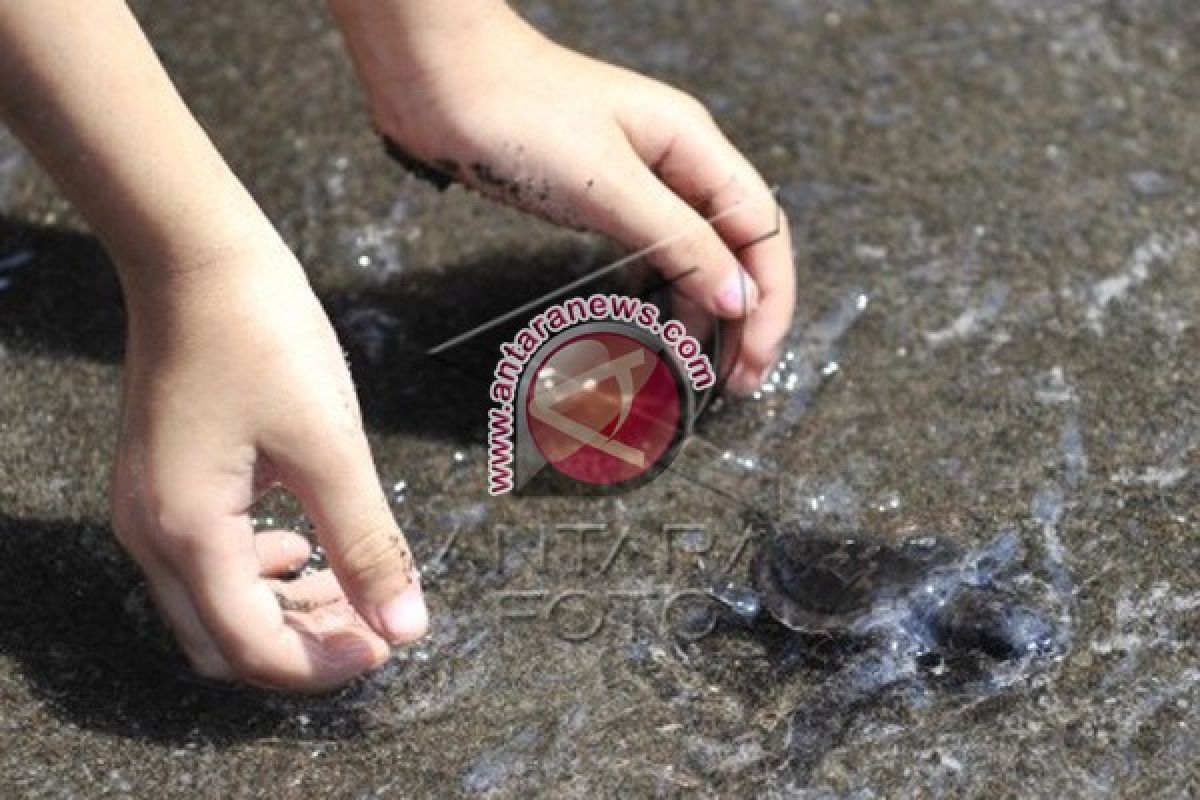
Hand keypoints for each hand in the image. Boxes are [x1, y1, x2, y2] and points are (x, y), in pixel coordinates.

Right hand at [110, 237, 427, 690]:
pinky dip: (257, 573)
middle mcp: (153, 533)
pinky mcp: (162, 484)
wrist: (197, 257)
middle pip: (225, 642)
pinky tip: (302, 543)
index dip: (324, 665)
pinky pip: (206, 561)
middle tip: (370, 625)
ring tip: (346, 587)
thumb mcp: (329, 444)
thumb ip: (368, 542)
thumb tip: (406, 624)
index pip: (253, 649)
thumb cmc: (261, 334)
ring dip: (282, 612)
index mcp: (188, 531)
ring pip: (213, 606)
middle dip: (301, 647)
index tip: (385, 647)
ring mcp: (149, 509)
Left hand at [333, 2, 794, 393]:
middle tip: (735, 381)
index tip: (754, 359)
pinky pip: (648, 249)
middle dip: (742, 315)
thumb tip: (739, 297)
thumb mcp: (609, 184)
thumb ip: (680, 242)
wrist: (437, 82)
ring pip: (692, 253)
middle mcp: (676, 162)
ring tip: (692, 363)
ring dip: (698, 308)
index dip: (768, 299)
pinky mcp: (599, 196)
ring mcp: (638, 179)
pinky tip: (647, 316)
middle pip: (735, 247)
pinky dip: (655, 288)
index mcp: (694, 145)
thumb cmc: (520, 114)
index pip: (762, 231)